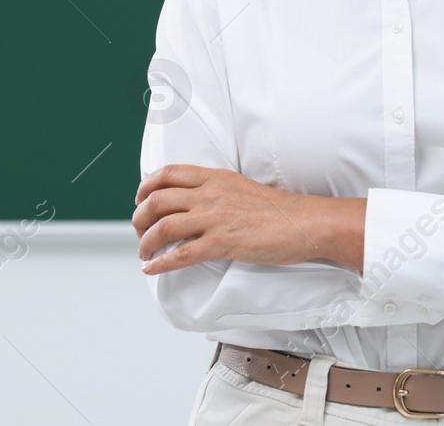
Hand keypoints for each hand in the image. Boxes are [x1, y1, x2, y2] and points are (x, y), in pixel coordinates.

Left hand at [133, 164, 334, 274]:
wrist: (305, 222)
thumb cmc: (279, 210)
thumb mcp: (241, 187)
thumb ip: (216, 190)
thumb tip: (196, 202)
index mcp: (215, 177)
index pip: (167, 174)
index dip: (145, 187)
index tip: (140, 200)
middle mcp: (209, 194)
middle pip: (157, 200)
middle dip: (139, 217)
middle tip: (138, 230)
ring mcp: (214, 218)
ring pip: (162, 227)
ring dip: (145, 242)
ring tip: (144, 251)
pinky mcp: (222, 243)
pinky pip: (180, 255)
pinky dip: (160, 263)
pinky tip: (152, 269)